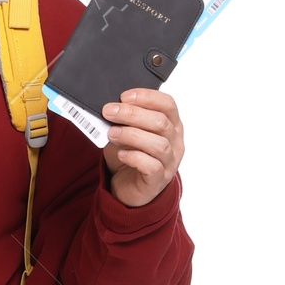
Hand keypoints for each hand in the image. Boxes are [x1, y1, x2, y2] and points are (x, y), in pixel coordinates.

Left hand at [101, 88, 183, 207]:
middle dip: (132, 114)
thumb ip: (124, 120)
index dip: (147, 97)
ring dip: (131, 135)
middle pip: (160, 122)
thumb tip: (111, 107)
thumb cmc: (131, 156)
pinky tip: (121, 154)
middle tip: (109, 112)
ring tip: (112, 134)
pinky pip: (152, 166)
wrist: (128, 189)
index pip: (167, 104)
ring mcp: (170, 162)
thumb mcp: (128, 133)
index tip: (124, 96)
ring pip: (158, 144)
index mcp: (172, 125)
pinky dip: (134, 157)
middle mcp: (175, 142)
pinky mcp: (158, 180)